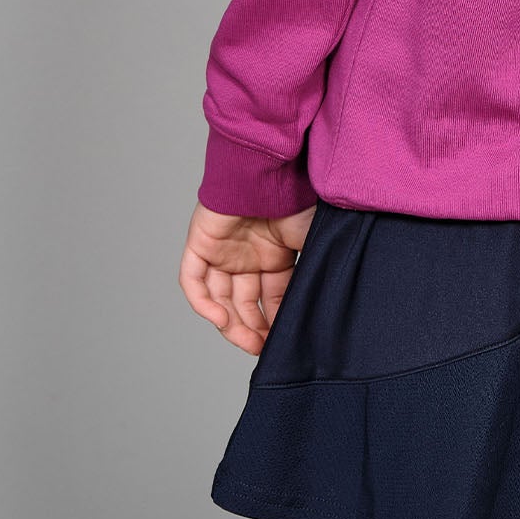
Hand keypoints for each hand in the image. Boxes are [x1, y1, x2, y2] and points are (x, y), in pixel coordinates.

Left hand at [179, 200, 316, 354]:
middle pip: (244, 303)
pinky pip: (193, 280)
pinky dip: (202, 303)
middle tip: (262, 349)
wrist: (271, 169)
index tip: (281, 344)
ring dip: (230, 323)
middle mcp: (246, 255)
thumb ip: (314, 272)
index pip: (271, 298)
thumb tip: (326, 309)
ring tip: (246, 341)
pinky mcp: (200, 243)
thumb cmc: (297, 198)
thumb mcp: (314, 243)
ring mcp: (222, 250)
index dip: (275, 322)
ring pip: (219, 297)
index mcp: (273, 254)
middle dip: (253, 329)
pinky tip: (220, 319)